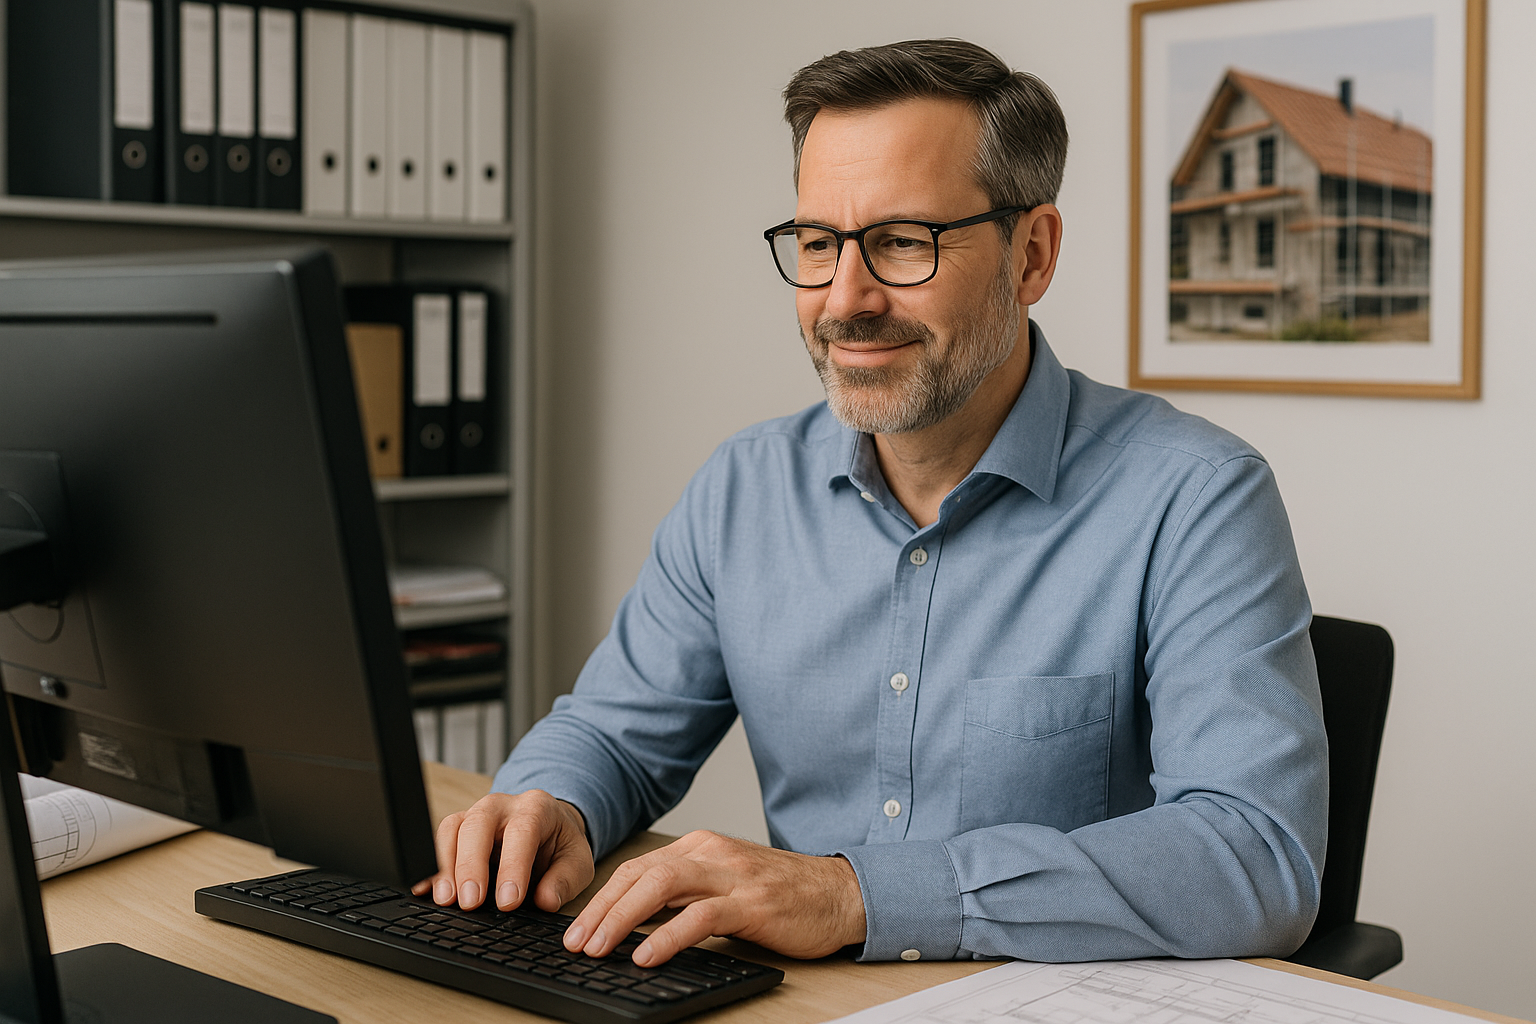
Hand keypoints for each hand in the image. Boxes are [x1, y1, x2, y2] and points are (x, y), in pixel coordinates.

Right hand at [411, 790, 593, 913]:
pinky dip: (430, 866)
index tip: (508, 901)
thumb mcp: (577, 861)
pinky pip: (437, 840)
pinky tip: (424, 889)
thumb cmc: (560, 844)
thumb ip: (565, 880)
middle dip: (471, 864)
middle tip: (470, 902)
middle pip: (479, 824)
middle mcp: (502, 806)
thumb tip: (546, 900)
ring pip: (452, 829)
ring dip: (445, 866)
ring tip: (446, 901)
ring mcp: (475, 814)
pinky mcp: (457, 829)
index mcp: (537, 808)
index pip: (523, 831)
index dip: (513, 866)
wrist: (549, 826)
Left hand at [561, 830, 865, 966]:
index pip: (637, 868)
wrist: (840, 893)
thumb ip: (686, 897)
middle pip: (640, 874)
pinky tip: (646, 954)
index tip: (576, 928)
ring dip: (622, 919)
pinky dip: (667, 935)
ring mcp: (731, 875)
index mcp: (700, 847)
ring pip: (661, 887)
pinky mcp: (752, 902)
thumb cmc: (783, 896)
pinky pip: (699, 916)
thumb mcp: (725, 886)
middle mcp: (711, 853)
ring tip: (597, 948)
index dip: (602, 898)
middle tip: (574, 942)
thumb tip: (635, 925)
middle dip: (601, 910)